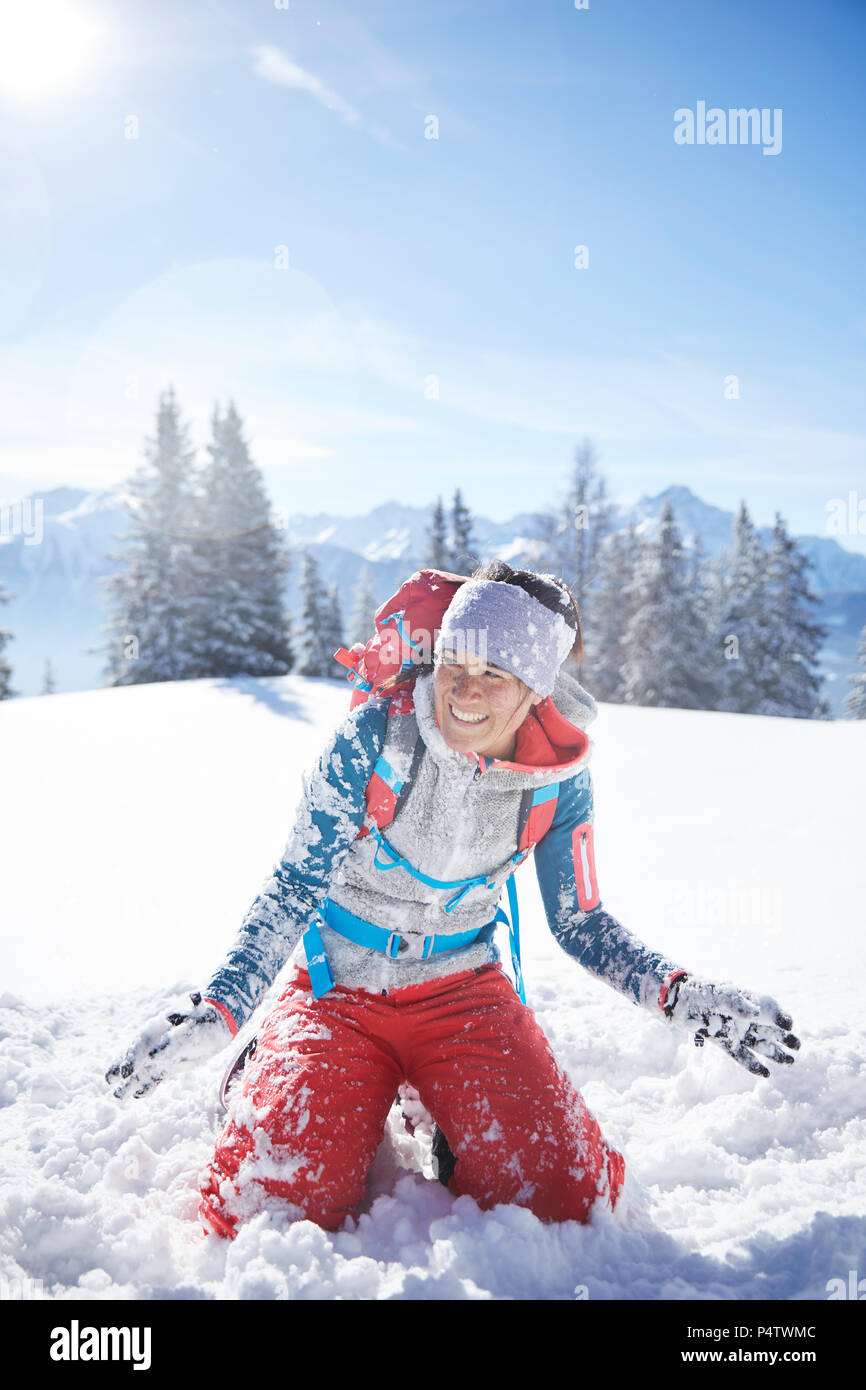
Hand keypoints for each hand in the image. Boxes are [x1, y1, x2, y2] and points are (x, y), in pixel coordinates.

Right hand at [105, 992, 230, 1099]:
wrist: (220, 1021)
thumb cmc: (205, 1020)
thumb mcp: (191, 1030)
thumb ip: (172, 1043)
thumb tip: (152, 1057)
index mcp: (158, 1029)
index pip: (139, 1045)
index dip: (130, 1059)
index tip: (125, 1074)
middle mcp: (155, 1042)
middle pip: (134, 1056)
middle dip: (121, 1069)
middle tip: (109, 1082)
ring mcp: (161, 1054)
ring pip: (141, 1070)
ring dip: (130, 1082)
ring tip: (117, 1096)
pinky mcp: (169, 1065)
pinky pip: (154, 1077)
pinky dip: (146, 1086)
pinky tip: (137, 1096)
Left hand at [666, 975, 799, 1077]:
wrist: (680, 1002)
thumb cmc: (702, 992)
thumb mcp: (721, 994)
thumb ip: (737, 1003)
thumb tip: (755, 1014)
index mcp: (748, 1001)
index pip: (771, 1010)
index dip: (781, 1017)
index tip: (788, 1025)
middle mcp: (745, 1018)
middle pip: (770, 1030)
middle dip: (785, 1038)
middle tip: (798, 1046)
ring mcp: (736, 1032)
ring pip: (760, 1045)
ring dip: (775, 1053)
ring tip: (790, 1061)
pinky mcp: (725, 1044)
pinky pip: (742, 1057)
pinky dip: (754, 1066)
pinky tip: (766, 1074)